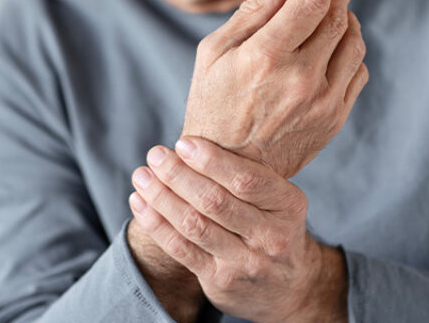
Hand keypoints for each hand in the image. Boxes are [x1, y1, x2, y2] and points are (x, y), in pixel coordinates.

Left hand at [128, 137, 348, 322]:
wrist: (287, 287)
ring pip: (194, 225)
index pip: (247, 180)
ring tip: (142, 176)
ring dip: (162, 197)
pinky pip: (181, 249)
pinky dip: (156, 224)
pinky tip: (140, 203)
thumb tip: (192, 141)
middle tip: (156, 154)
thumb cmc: (273, 226)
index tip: (183, 143)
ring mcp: (246, 262)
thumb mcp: (278, 200)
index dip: (211, 161)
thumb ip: (247, 175)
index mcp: (288, 205)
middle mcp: (271, 236)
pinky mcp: (221, 281)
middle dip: (179, 175)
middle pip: (215, 202)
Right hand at [182, 0, 367, 177]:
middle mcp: (300, 79)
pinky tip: (334, 48)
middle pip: (338, 17)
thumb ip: (253, 11)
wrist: (228, 169)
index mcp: (265, 57)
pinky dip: (352, 51)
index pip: (312, 0)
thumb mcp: (214, 53)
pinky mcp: (334, 119)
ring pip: (354, 43)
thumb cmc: (213, 104)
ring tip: (332, 14)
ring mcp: (322, 102)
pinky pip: (358, 72)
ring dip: (348, 19)